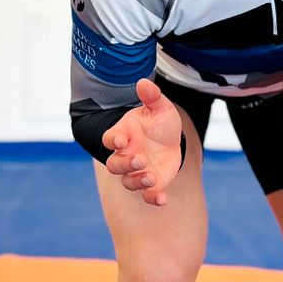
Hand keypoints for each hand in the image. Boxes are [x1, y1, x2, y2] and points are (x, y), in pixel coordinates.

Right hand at [102, 79, 182, 205]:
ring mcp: (138, 171)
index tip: (121, 140)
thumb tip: (143, 82)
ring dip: (137, 181)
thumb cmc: (160, 122)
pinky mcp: (152, 183)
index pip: (109, 139)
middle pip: (114, 165)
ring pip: (128, 182)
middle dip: (125, 164)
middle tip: (140, 158)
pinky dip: (153, 199)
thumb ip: (152, 96)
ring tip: (151, 177)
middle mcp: (127, 155)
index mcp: (124, 135)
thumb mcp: (160, 107)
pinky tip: (163, 199)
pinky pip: (148, 195)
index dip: (113, 140)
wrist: (173, 139)